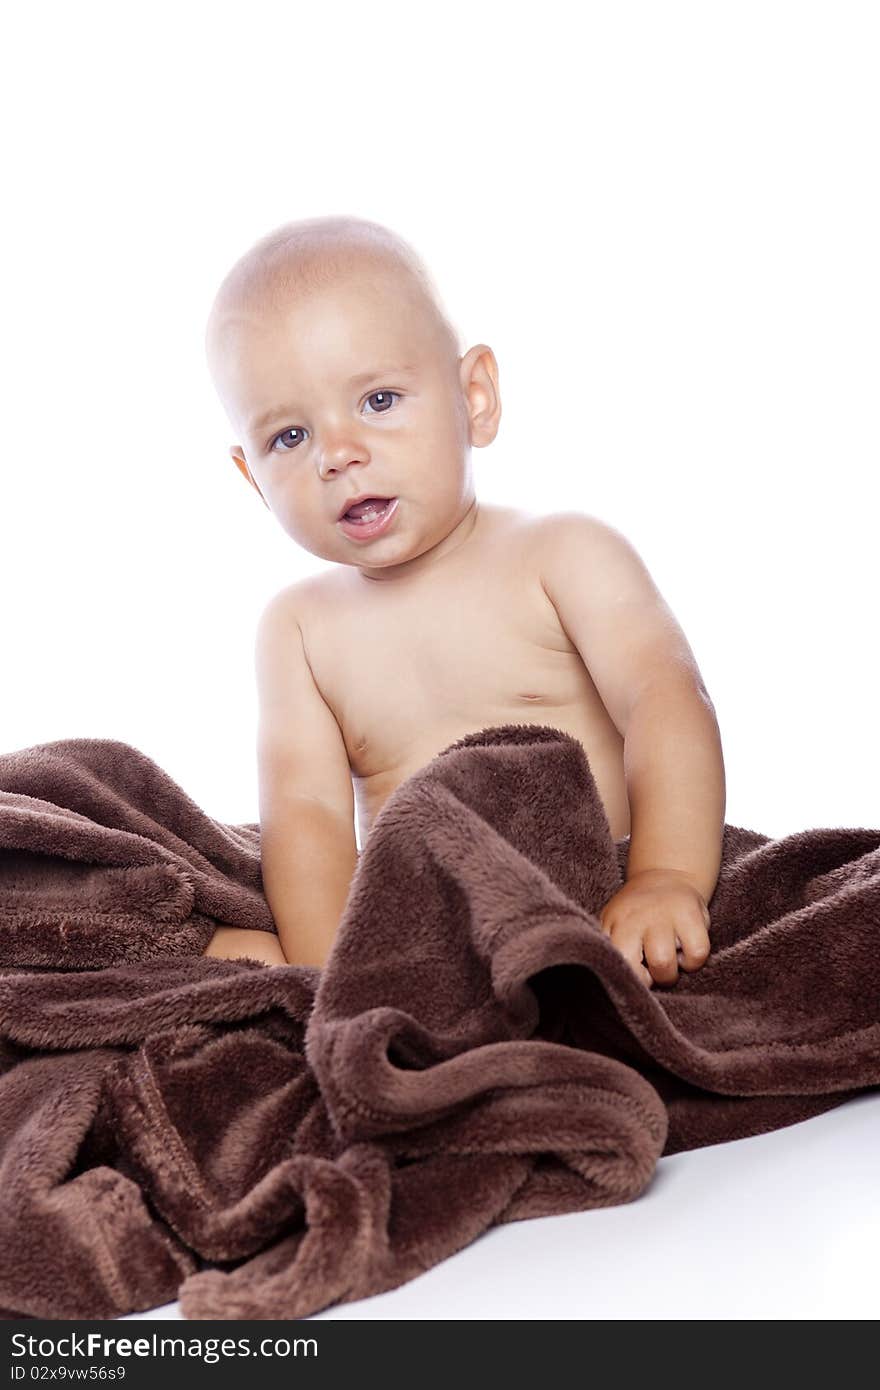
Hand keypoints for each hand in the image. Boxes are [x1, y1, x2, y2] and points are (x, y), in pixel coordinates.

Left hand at [598, 868, 710, 987]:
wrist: (664, 876)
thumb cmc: (635, 913)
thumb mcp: (613, 923)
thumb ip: (609, 946)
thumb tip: (612, 976)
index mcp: (615, 922)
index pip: (617, 960)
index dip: (630, 977)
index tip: (637, 973)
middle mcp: (638, 917)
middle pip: (635, 967)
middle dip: (650, 979)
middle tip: (652, 969)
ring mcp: (665, 914)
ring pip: (664, 963)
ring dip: (670, 973)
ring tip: (669, 960)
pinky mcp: (691, 913)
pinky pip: (697, 954)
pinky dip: (693, 961)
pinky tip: (685, 950)